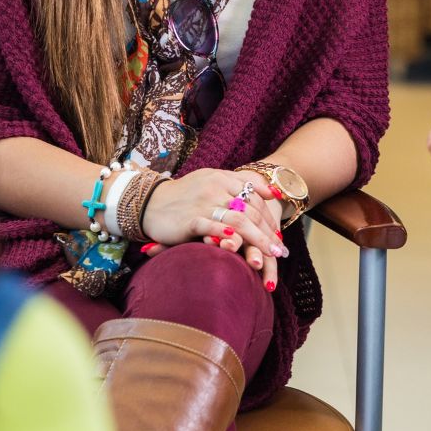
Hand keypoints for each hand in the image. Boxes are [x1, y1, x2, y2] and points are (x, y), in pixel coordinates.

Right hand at [139, 167, 286, 285]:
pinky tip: (240, 246)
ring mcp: (203, 203)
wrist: (149, 201)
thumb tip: (272, 192)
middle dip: (268, 231)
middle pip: (250, 210)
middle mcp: (216, 188)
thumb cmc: (186, 195)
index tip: (278, 235)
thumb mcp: (213, 180)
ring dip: (258, 238)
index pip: (254, 197)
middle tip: (281, 249)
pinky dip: (227, 235)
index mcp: (223, 178)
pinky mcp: (190, 219)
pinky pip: (212, 227)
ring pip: (238, 220)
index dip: (269, 217)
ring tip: (271, 253)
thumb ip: (241, 184)